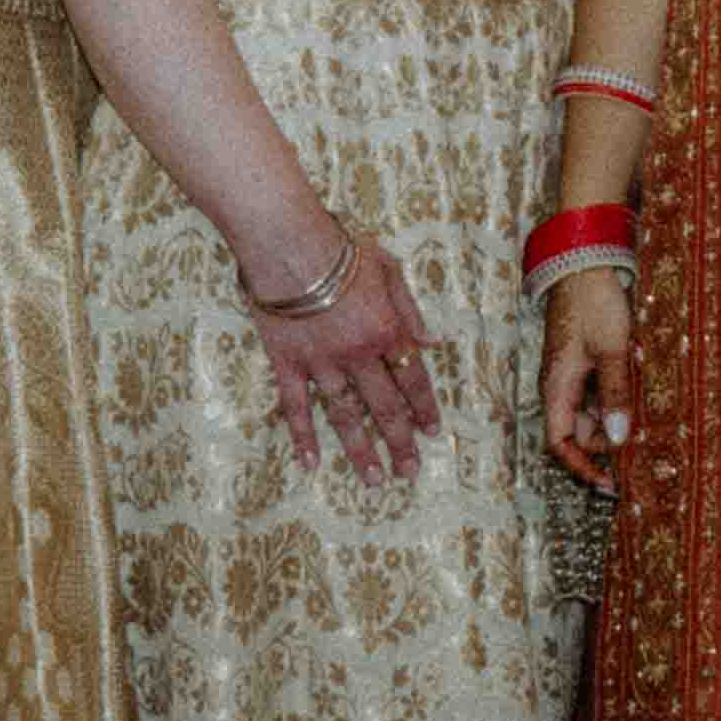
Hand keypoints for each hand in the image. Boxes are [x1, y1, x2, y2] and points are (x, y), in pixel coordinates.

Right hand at [250, 220, 436, 474]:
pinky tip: (311, 464)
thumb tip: (431, 343)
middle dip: (401, 442)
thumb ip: (410, 309)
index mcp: (388, 330)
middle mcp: (359, 355)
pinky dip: (302, 437)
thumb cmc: (340, 246)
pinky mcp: (287, 363)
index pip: (414, 380)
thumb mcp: (389, 267)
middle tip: (409, 471)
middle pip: (385, 408)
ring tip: (373, 480)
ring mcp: (322, 363)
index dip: (426, 409)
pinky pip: (296, 407)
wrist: (288, 241)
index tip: (433, 433)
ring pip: (345, 416)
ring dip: (361, 450)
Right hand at [539, 255, 641, 486]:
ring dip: (619, 420)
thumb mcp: (611, 350)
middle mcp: (560, 387)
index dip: (582, 468)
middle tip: (647, 450)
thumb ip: (615, 394)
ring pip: (595, 414)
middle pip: (581, 433)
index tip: (611, 483)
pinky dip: (621, 400)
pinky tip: (645, 396)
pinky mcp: (587, 363)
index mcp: (556, 387)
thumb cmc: (594, 303)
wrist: (586, 262)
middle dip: (610, 444)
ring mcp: (573, 375)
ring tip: (653, 422)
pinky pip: (602, 393)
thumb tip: (618, 440)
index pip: (559, 444)